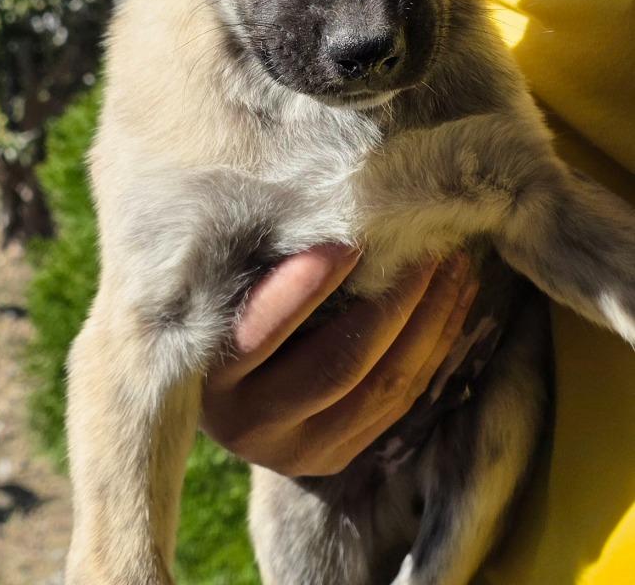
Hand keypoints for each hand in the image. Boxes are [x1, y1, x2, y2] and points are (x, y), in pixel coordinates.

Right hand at [201, 246, 477, 476]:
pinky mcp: (338, 455)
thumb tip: (320, 210)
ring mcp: (300, 451)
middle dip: (393, 300)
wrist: (220, 388)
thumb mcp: (220, 290)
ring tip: (454, 264)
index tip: (348, 240)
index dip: (306, 287)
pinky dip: (435, 346)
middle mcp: (252, 426)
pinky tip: (455, 300)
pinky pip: (402, 400)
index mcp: (210, 380)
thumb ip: (256, 263)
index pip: (261, 332)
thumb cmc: (221, 310)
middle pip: (337, 364)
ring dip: (430, 321)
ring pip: (384, 386)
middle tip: (425, 245)